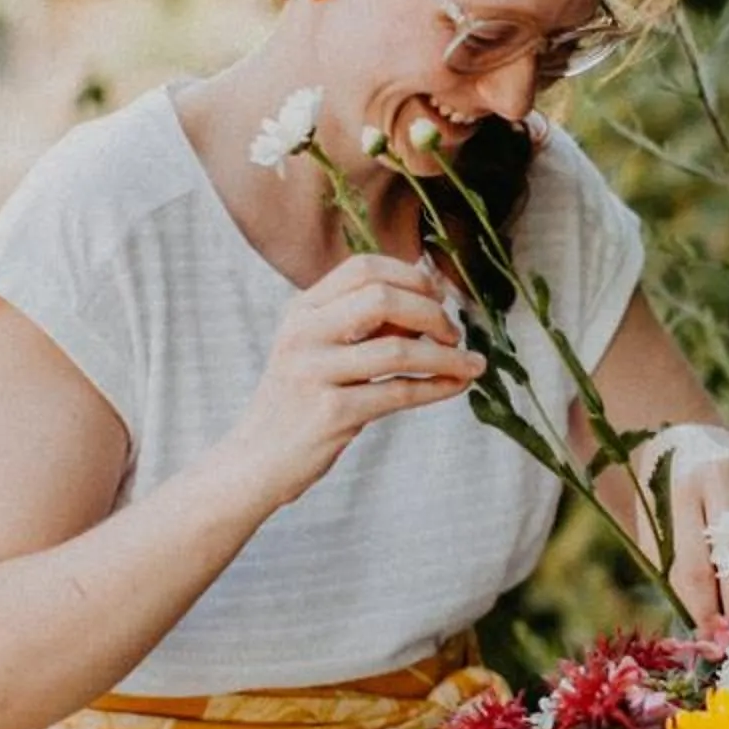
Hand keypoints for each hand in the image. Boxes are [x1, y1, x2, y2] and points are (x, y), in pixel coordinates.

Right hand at [227, 256, 485, 508]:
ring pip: (398, 349)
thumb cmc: (301, 401)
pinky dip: (437, 387)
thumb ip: (366, 325)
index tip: (438, 295)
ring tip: (470, 364)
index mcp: (302, 310)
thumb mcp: (320, 350)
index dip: (410, 277)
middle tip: (453, 333)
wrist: (257, 460)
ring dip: (446, 355)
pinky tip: (457, 386)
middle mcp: (303, 333)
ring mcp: (314, 372)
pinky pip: (399, 392)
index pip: (363, 268)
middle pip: (382, 298)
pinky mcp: (331, 413)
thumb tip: (430, 303)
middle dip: (431, 312)